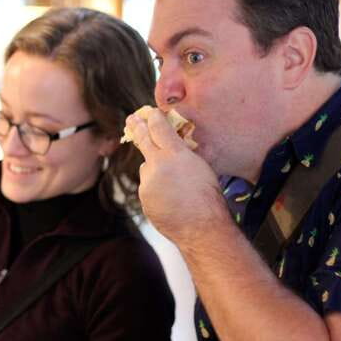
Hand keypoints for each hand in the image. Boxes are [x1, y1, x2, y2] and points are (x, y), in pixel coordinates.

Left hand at [125, 110, 227, 243]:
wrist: (201, 228)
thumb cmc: (209, 198)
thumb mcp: (201, 166)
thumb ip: (183, 153)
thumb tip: (173, 146)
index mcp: (175, 154)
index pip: (159, 128)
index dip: (153, 119)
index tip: (150, 113)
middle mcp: (158, 165)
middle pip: (144, 141)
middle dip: (138, 128)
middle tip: (132, 119)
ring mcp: (148, 182)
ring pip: (147, 168)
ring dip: (154, 170)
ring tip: (173, 184)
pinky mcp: (143, 197)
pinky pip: (148, 187)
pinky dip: (155, 188)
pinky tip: (170, 198)